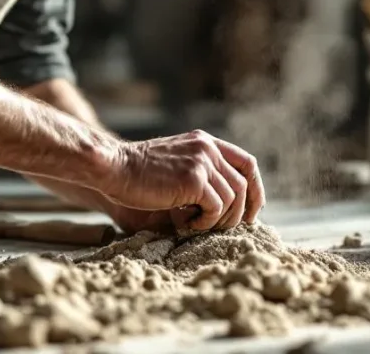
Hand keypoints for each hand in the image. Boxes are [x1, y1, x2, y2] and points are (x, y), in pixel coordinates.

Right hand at [99, 130, 265, 232]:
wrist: (114, 167)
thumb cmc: (138, 174)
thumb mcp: (175, 164)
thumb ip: (199, 173)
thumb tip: (228, 205)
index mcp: (205, 142)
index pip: (247, 163)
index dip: (255, 190)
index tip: (251, 212)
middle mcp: (208, 148)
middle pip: (245, 183)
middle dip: (242, 212)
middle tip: (225, 229)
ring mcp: (202, 162)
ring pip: (233, 199)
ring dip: (218, 220)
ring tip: (195, 224)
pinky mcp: (194, 179)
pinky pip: (216, 208)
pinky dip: (205, 223)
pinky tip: (184, 223)